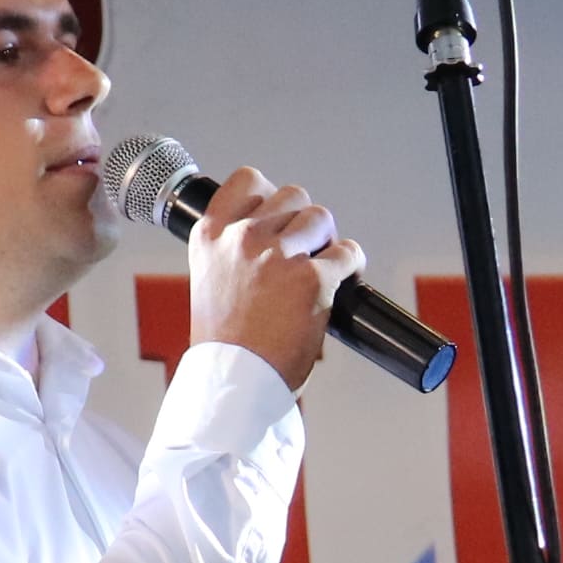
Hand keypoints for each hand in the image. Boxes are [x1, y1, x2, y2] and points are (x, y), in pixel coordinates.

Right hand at [186, 164, 359, 392]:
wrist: (234, 382)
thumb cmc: (225, 344)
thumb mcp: (211, 281)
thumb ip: (235, 252)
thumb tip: (276, 236)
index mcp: (211, 235)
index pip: (248, 181)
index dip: (270, 196)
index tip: (278, 216)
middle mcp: (243, 237)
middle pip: (292, 196)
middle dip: (303, 221)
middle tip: (305, 251)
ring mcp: (278, 255)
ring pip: (321, 218)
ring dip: (327, 240)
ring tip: (323, 266)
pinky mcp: (312, 278)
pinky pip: (347, 253)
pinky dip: (351, 265)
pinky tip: (344, 279)